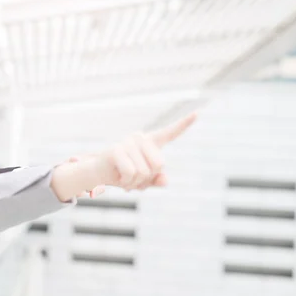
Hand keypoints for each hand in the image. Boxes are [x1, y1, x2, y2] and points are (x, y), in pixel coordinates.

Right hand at [51, 113, 196, 200]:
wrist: (97, 174)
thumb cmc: (122, 175)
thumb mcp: (143, 181)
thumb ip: (156, 181)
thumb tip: (164, 180)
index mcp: (150, 143)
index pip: (170, 133)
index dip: (184, 124)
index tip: (198, 112)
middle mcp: (140, 138)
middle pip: (159, 164)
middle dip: (147, 178)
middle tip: (132, 177)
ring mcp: (128, 142)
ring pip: (144, 172)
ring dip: (134, 182)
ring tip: (123, 177)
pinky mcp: (116, 150)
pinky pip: (131, 173)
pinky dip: (126, 182)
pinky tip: (117, 178)